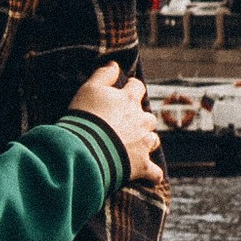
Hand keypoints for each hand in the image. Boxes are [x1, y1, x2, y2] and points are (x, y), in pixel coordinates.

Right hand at [71, 62, 162, 189]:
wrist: (85, 149)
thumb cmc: (85, 117)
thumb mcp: (88, 89)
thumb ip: (103, 74)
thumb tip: (114, 64)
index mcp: (128, 100)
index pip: (137, 87)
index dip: (132, 88)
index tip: (126, 89)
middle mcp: (141, 121)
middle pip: (148, 116)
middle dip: (141, 118)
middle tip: (128, 123)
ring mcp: (143, 144)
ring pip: (153, 140)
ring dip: (147, 141)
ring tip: (136, 146)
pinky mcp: (141, 166)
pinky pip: (154, 173)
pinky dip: (153, 174)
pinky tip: (151, 176)